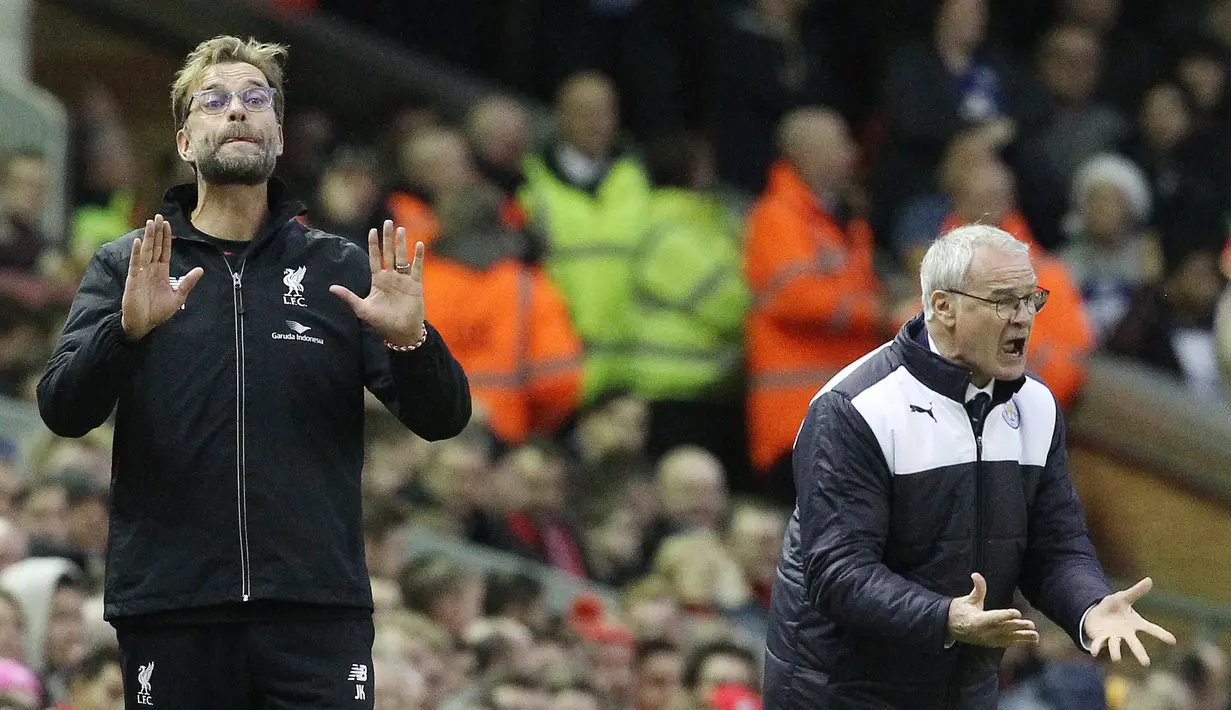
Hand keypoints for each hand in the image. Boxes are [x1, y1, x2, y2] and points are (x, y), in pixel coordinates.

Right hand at [121, 215, 202, 340]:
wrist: (144, 324)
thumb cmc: (158, 312)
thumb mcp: (178, 296)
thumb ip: (187, 282)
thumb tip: (200, 270)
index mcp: (162, 272)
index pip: (164, 250)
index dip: (166, 237)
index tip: (167, 223)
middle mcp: (151, 269)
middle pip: (155, 246)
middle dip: (157, 232)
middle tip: (158, 216)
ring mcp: (141, 273)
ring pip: (146, 251)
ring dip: (148, 237)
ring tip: (150, 223)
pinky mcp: (133, 279)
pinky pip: (135, 263)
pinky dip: (137, 252)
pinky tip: (139, 242)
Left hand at [329, 220, 424, 345]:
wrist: (401, 333)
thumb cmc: (381, 322)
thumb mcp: (363, 309)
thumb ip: (349, 297)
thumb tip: (331, 288)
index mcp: (378, 280)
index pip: (374, 258)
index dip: (374, 245)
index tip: (372, 230)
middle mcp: (391, 277)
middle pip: (389, 253)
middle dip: (388, 238)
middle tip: (388, 222)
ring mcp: (403, 280)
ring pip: (402, 257)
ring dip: (401, 243)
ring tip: (401, 229)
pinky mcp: (415, 285)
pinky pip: (417, 268)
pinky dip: (418, 256)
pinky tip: (418, 244)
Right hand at [947, 573, 1038, 647]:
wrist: (950, 627)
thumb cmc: (959, 611)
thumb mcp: (967, 599)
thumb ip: (977, 589)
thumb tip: (976, 575)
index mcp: (976, 620)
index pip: (993, 618)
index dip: (1005, 616)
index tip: (1017, 613)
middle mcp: (983, 632)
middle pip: (1003, 629)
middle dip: (1017, 627)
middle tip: (1031, 624)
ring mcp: (987, 639)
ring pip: (1007, 639)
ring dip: (1022, 637)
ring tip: (1035, 636)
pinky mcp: (990, 643)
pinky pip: (1006, 643)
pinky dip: (1018, 642)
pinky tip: (1029, 639)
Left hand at [1086, 577, 1175, 665]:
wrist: (1096, 614)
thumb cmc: (1114, 607)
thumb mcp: (1123, 597)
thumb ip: (1136, 591)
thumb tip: (1149, 579)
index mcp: (1134, 624)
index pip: (1150, 629)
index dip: (1161, 634)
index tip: (1173, 641)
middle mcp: (1125, 633)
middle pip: (1134, 643)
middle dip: (1140, 653)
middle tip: (1146, 663)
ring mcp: (1113, 637)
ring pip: (1115, 646)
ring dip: (1115, 652)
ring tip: (1117, 659)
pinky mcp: (1100, 638)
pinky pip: (1098, 644)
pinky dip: (1097, 648)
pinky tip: (1094, 652)